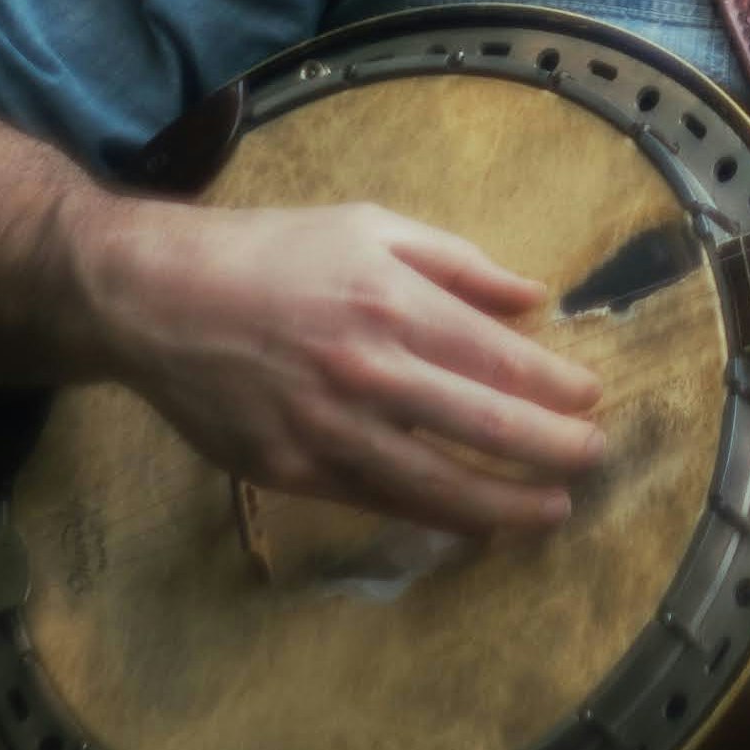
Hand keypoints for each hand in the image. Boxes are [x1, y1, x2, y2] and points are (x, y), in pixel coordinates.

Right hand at [77, 200, 607, 535]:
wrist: (154, 297)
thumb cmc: (269, 252)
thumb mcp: (367, 226)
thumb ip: (458, 262)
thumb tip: (534, 297)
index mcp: (392, 301)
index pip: (501, 358)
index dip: (557, 386)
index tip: (593, 398)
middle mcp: (367, 369)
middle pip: (486, 425)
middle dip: (555, 449)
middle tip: (595, 458)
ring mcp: (328, 428)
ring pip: (438, 484)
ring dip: (507, 505)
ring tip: (553, 512)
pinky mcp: (291, 470)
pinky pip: (379, 502)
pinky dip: (434, 517)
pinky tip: (474, 524)